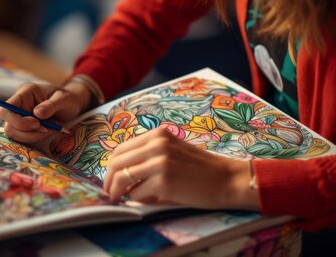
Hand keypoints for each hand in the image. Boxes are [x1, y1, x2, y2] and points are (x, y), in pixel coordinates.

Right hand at [0, 81, 90, 143]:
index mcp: (25, 92)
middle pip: (8, 124)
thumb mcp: (64, 99)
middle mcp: (19, 104)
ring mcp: (21, 116)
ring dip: (32, 136)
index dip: (16, 120)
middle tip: (46, 128)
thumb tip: (37, 114)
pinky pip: (23, 137)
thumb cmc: (68, 99)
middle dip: (26, 131)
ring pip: (15, 134)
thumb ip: (51, 105)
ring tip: (50, 129)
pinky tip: (48, 131)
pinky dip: (36, 138)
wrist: (73, 105)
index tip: (36, 123)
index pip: (6, 108)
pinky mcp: (25, 126)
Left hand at [103, 127, 259, 209]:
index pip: (121, 148)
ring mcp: (160, 161)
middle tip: (110, 193)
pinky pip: (137, 192)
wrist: (226, 180)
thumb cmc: (200, 170)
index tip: (111, 179)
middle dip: (109, 180)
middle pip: (117, 162)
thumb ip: (149, 156)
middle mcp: (157, 144)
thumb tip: (121, 174)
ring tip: (119, 198)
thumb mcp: (172, 152)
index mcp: (158, 135)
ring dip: (117, 191)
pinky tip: (144, 200)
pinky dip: (136, 199)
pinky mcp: (163, 181)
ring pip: (122, 177)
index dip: (112, 166)